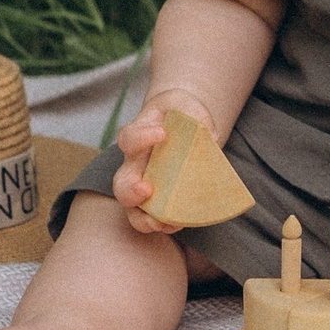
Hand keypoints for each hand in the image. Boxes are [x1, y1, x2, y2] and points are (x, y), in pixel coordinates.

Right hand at [111, 89, 215, 235]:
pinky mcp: (158, 203)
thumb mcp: (184, 103)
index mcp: (138, 137)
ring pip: (132, 209)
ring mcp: (144, 187)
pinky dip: (165, 225)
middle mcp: (135, 166)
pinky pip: (154, 220)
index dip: (141, 137)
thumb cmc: (178, 114)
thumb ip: (193, 112)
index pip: (129, 138)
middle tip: (145, 190)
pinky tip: (178, 223)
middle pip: (121, 182)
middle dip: (130, 190)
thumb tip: (208, 134)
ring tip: (159, 222)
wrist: (182, 126)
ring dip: (143, 218)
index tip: (161, 133)